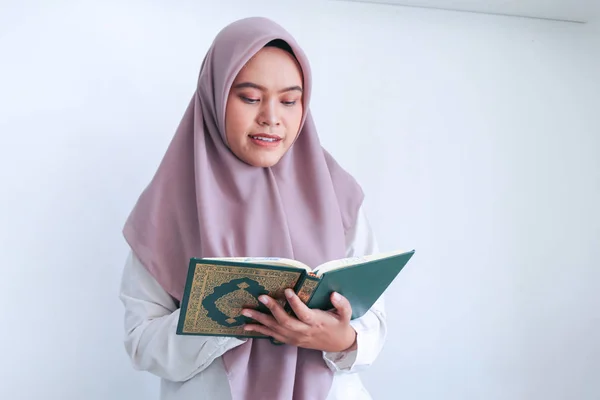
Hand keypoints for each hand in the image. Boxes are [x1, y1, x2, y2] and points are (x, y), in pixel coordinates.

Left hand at [241, 289, 356, 352]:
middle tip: (260, 297)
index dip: (295, 303)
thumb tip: (334, 294)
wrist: (339, 345)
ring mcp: (295, 337)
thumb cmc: (340, 325)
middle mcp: (303, 331)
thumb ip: (342, 304)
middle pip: (285, 321)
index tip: (287, 290)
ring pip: (275, 329)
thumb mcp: (346, 314)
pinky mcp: (290, 340)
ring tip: (245, 312)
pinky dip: (260, 331)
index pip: (303, 313)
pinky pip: (273, 336)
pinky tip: (247, 326)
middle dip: (271, 309)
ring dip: (259, 321)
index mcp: (316, 322)